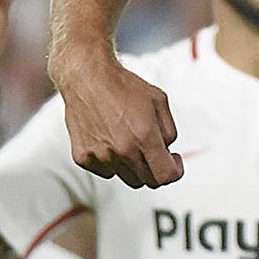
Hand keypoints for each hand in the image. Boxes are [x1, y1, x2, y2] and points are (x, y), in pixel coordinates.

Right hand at [53, 56, 182, 188]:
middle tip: (154, 150)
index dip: (176, 170)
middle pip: (148, 181)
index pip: (166, 176)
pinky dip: (112, 162)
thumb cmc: (125, 87)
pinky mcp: (82, 157)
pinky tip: (111, 141)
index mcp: (145, 138)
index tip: (174, 159)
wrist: (87, 76)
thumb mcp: (160, 102)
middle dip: (156, 169)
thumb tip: (167, 153)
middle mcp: (122, 151)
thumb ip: (169, 132)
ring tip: (131, 142)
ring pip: (127, 178)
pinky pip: (105, 171)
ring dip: (134, 166)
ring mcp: (100, 156)